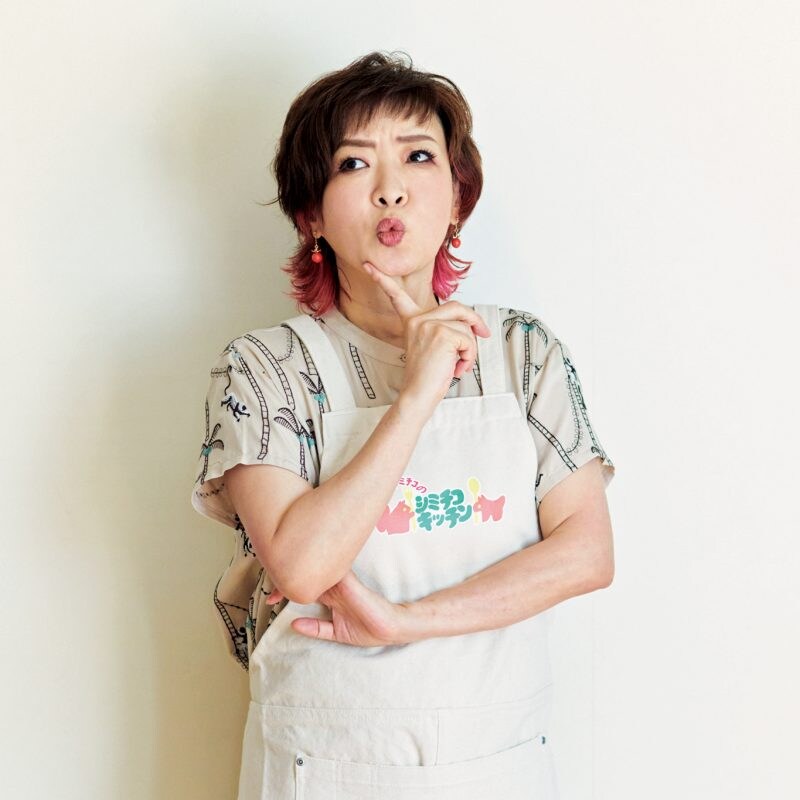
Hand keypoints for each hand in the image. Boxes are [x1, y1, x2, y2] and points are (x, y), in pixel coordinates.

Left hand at [266, 570, 410, 646]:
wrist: (392, 627)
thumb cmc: (369, 629)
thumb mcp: (337, 633)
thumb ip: (317, 628)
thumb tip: (293, 625)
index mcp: (331, 595)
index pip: (306, 586)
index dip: (288, 589)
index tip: (270, 599)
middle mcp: (334, 585)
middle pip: (307, 575)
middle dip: (287, 578)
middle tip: (269, 586)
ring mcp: (341, 582)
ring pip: (316, 570)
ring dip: (298, 572)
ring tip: (278, 575)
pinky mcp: (348, 583)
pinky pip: (331, 571)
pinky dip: (317, 569)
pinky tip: (302, 571)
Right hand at [362, 261, 490, 412]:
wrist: (419, 395)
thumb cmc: (427, 377)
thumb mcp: (434, 347)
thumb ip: (444, 329)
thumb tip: (471, 324)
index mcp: (411, 321)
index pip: (396, 296)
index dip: (382, 279)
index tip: (368, 265)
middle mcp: (417, 320)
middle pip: (457, 306)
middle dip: (474, 320)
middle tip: (483, 333)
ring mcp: (429, 325)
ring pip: (466, 328)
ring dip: (470, 349)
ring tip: (458, 365)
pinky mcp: (442, 334)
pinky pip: (469, 339)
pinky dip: (470, 356)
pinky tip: (457, 368)